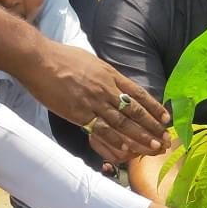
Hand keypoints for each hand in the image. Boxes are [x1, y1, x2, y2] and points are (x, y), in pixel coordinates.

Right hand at [18, 41, 169, 161]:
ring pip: (122, 123)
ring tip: (154, 147)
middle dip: (152, 127)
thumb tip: (114, 80)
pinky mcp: (79, 114)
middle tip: (166, 140)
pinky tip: (126, 150)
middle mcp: (106, 89)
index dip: (154, 107)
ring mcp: (94, 102)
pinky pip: (100, 130)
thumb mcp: (91, 61)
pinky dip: (114, 141)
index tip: (166, 119)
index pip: (139, 94)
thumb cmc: (62, 57)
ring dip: (140, 137)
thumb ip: (105, 73)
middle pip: (135, 111)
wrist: (39, 60)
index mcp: (110, 75)